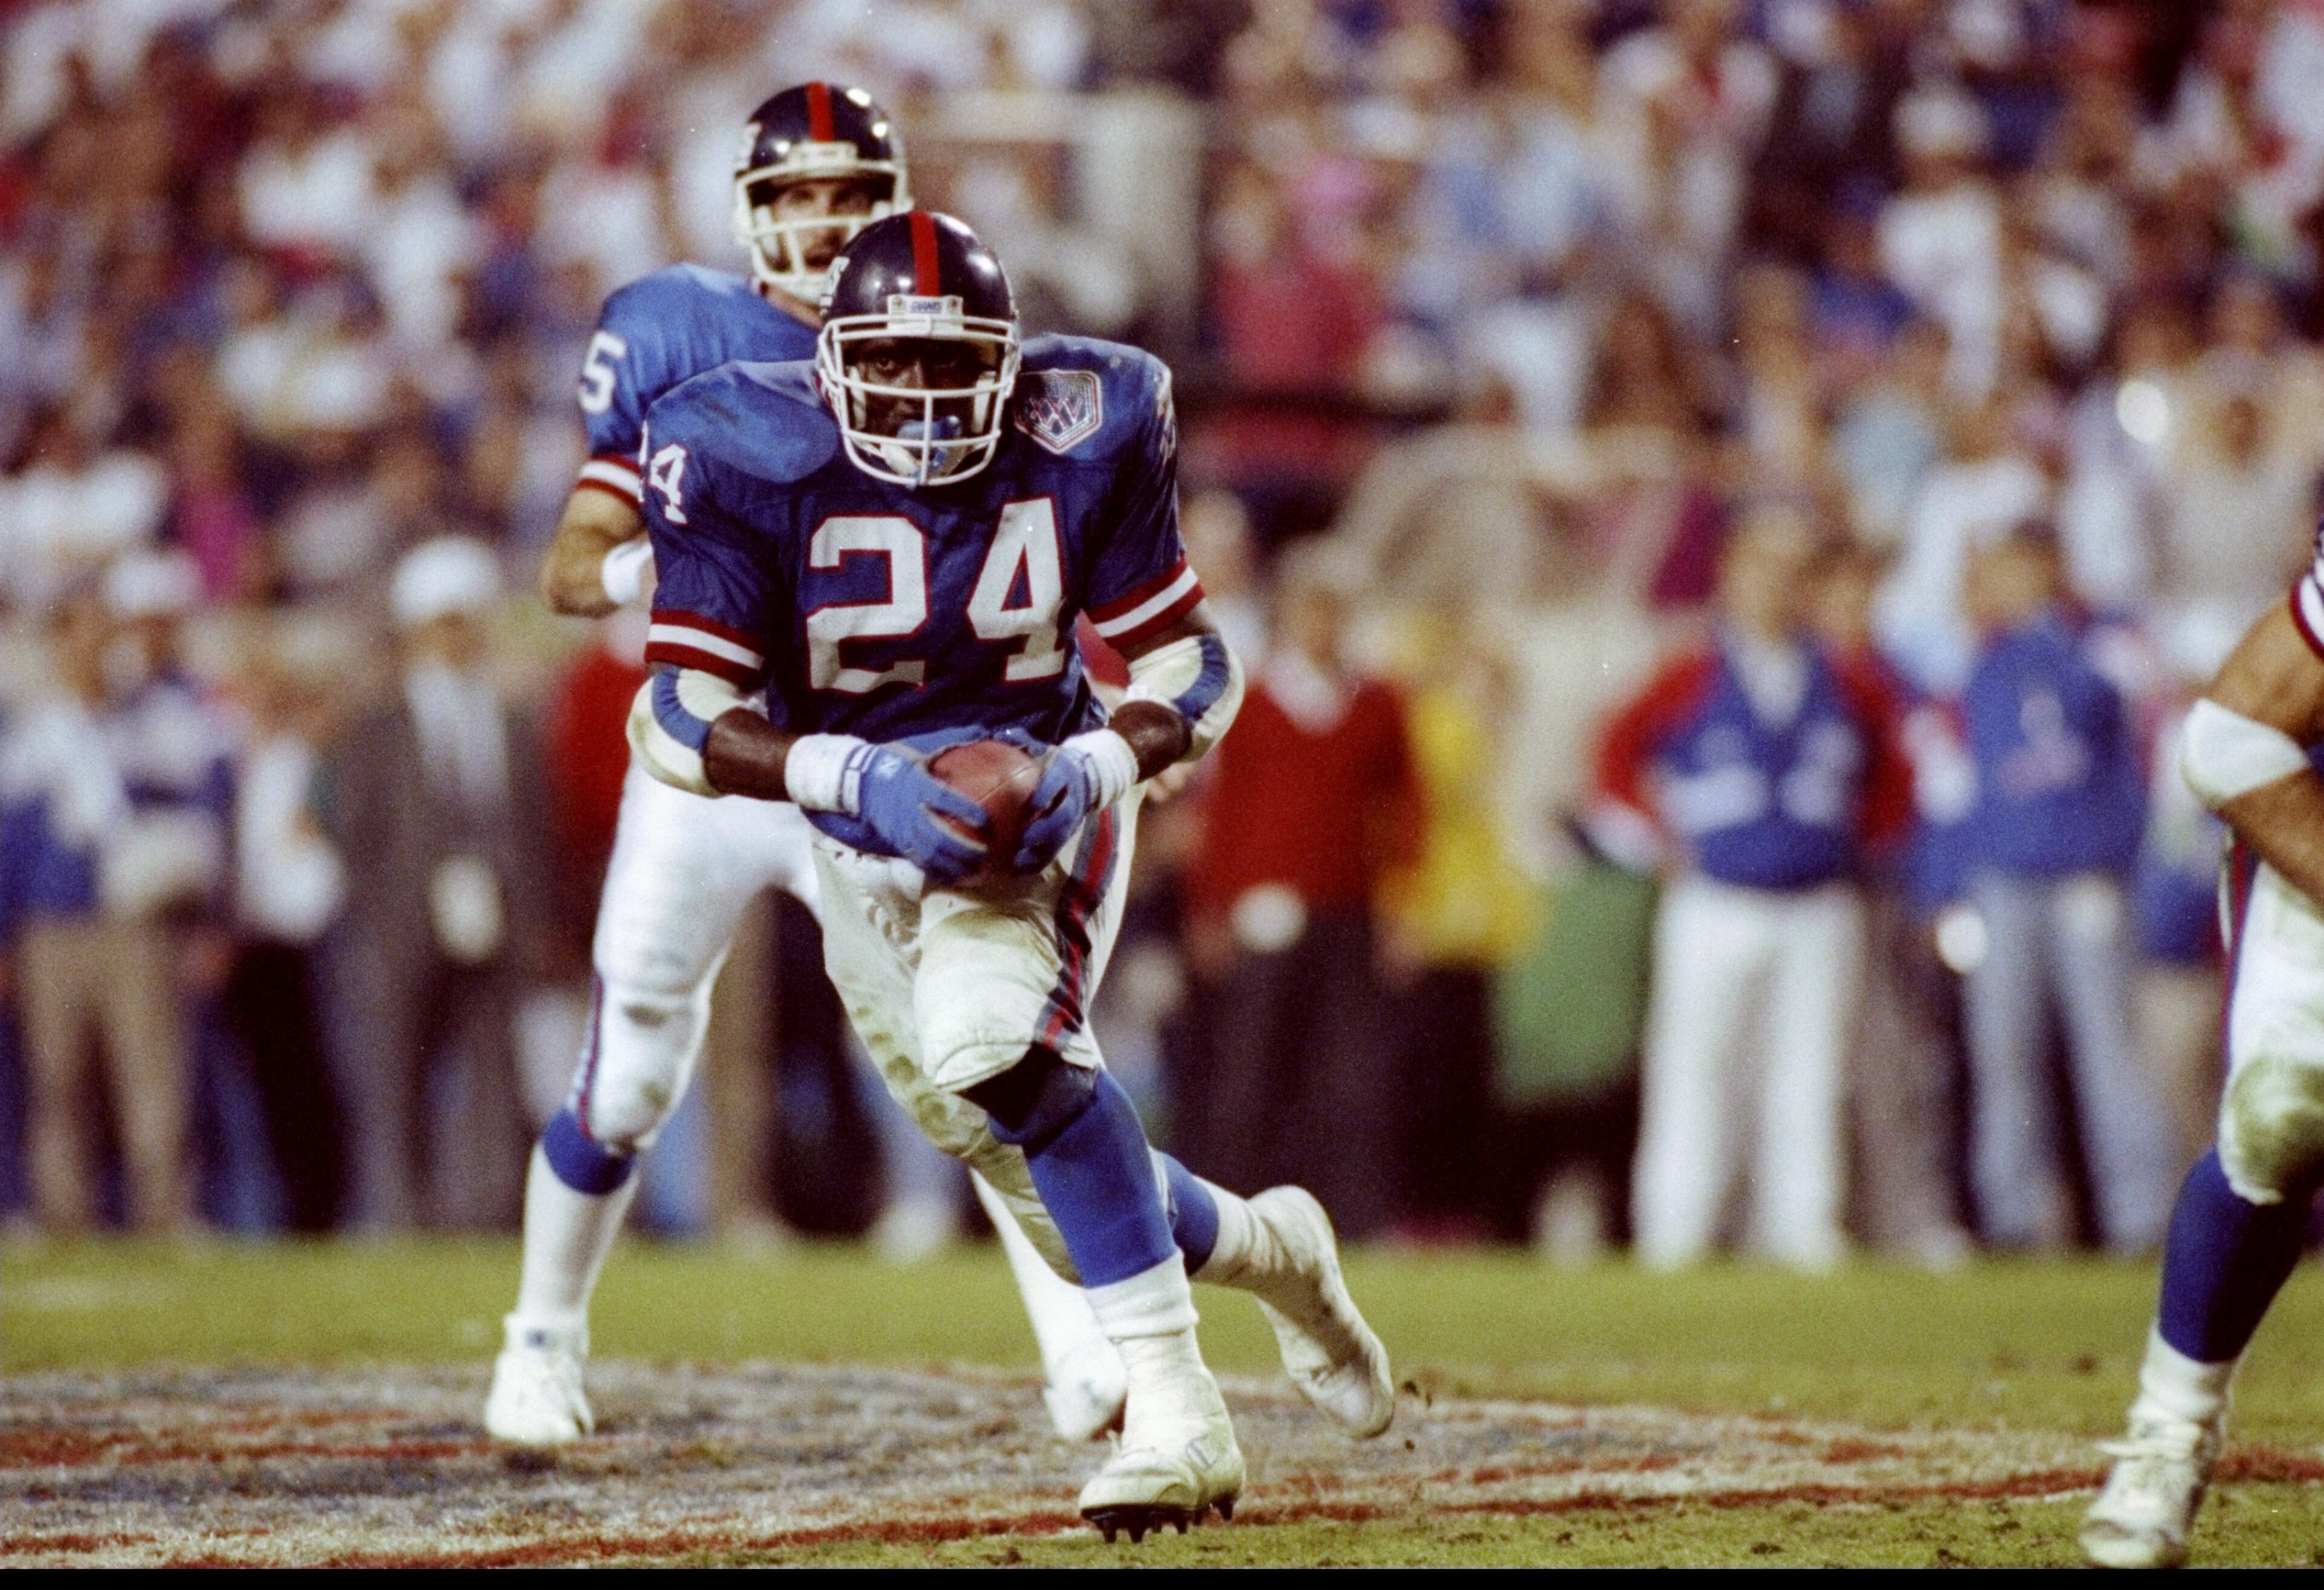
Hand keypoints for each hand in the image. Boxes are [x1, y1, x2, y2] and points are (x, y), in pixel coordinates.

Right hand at [854, 742, 990, 884]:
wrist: (860, 782)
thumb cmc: (897, 766)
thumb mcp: (920, 755)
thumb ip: (948, 753)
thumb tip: (983, 738)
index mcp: (918, 785)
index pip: (945, 799)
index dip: (966, 811)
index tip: (986, 822)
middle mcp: (910, 810)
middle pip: (939, 835)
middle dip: (963, 849)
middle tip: (987, 855)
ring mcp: (902, 829)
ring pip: (929, 853)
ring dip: (953, 865)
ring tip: (975, 871)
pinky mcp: (897, 841)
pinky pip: (918, 860)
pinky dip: (937, 871)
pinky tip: (954, 876)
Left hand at [1016, 742, 1102, 872]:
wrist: (1090, 773)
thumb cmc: (1054, 763)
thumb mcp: (1044, 751)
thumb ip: (1022, 747)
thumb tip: (993, 736)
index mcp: (1065, 773)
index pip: (1059, 781)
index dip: (1048, 792)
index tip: (1035, 803)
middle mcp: (1072, 797)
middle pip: (1063, 816)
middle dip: (1046, 829)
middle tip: (1025, 838)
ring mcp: (1073, 817)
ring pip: (1061, 837)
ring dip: (1041, 851)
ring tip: (1018, 861)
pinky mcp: (1068, 832)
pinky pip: (1054, 850)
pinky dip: (1038, 861)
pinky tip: (1018, 870)